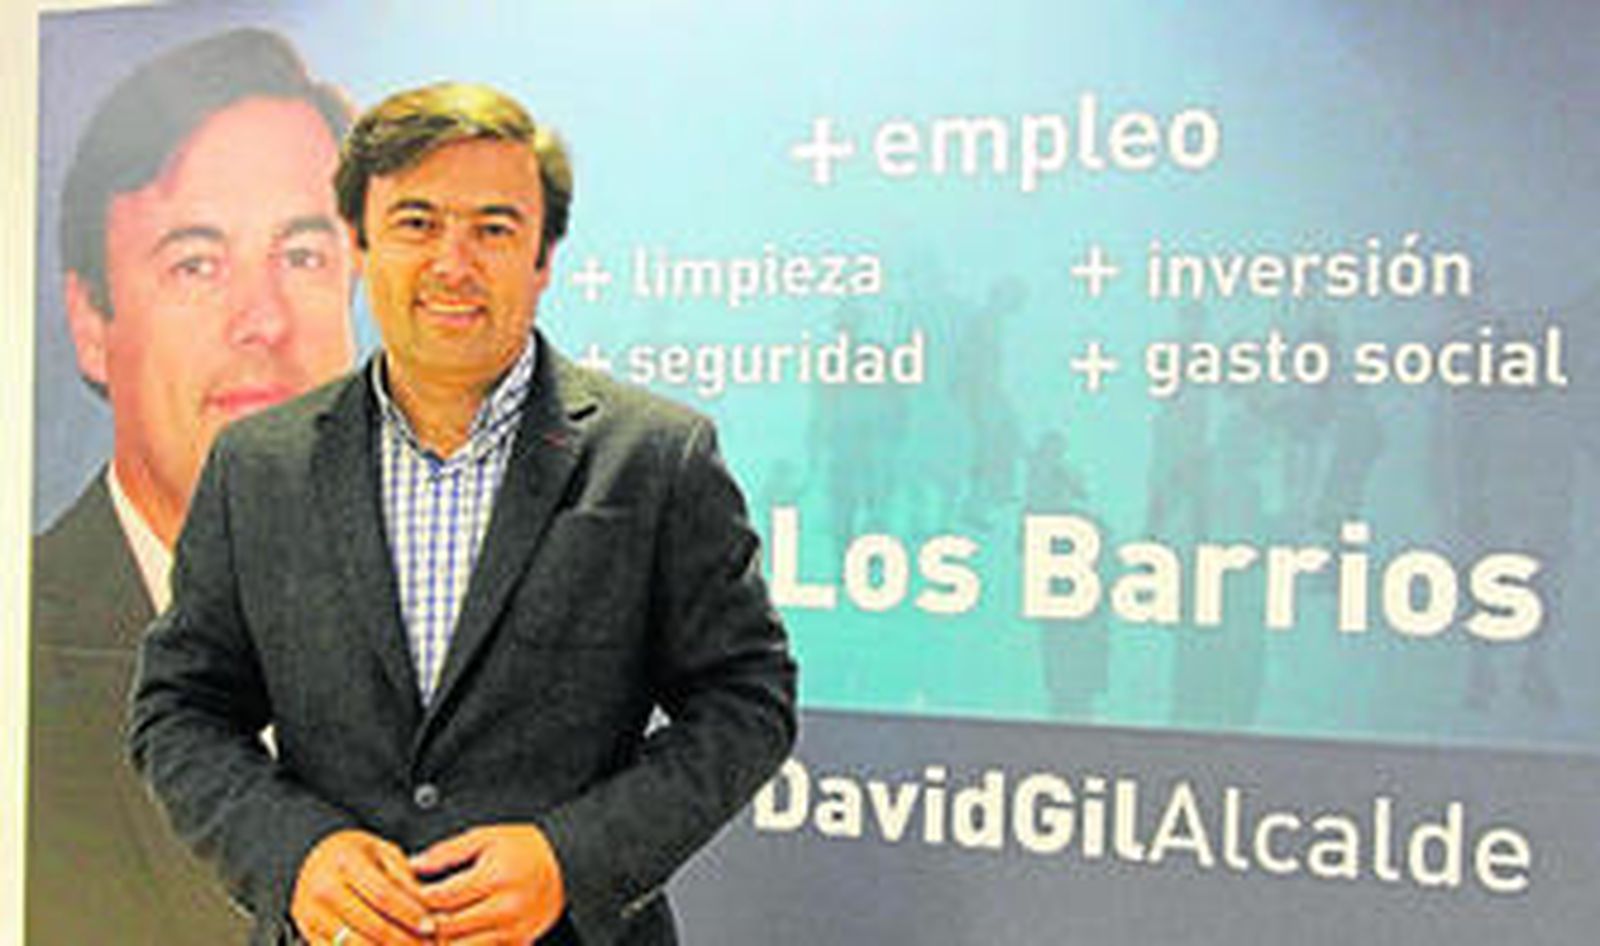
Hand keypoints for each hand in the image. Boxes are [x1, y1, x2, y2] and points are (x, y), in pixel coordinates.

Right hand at [291, 829, 435, 944]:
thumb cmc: (357, 856)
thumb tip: (426, 907)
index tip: (430, 926)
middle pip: (370, 924)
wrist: (316, 861)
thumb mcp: (384, 853)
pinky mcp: (307, 933)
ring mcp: (311, 914)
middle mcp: (323, 887)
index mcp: (345, 860)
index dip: (409, 913)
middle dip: (403, 940)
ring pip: (353, 945)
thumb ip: (404, 878)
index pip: (383, 894)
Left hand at [410, 824, 565, 944]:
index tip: (406, 892)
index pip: (442, 897)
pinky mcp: (517, 944)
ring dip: (440, 939)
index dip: (416, 897)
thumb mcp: (486, 837)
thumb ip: (447, 851)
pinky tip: (452, 936)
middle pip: (447, 926)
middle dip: (423, 921)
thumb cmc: (526, 848)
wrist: (566, 865)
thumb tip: (413, 865)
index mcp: (495, 878)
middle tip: (410, 913)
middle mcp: (505, 908)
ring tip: (428, 926)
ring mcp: (512, 930)